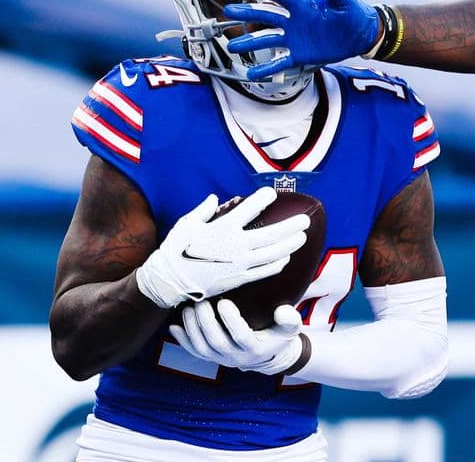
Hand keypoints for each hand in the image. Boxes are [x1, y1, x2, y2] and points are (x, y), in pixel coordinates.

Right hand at [134, 187, 308, 308]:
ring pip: (272, 254)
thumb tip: (215, 198)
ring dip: (290, 245)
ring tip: (302, 238)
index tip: (272, 193)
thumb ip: (204, 209)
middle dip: (290, 226)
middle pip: (271, 234)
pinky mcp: (238, 279)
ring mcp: (239, 264)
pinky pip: (263, 272)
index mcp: (223, 228)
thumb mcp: (187, 223)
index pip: (250, 208)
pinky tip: (286, 259)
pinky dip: (277, 265)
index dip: (264, 198)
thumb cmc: (177, 249)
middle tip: (305, 220)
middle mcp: (235, 245)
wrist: (169, 282)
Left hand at [170, 300, 307, 375]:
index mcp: (255, 349)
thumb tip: (281, 311)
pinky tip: (174, 327)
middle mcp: (236, 357)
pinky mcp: (212, 358)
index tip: (224, 301)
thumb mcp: (291, 328)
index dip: (231, 320)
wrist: (268, 356)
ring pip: (202, 348)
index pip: (241, 336)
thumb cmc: (279, 335)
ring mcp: (222, 359)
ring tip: (188, 309)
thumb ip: (290, 319)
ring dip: (192, 329)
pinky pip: (194, 352)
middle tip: (200, 301)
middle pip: (216, 341)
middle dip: (205, 321)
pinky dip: (183, 341)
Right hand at [224, 0, 381, 79]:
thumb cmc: (353, 13)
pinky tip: (252, 73)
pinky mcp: (300, 54)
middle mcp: (294, 21)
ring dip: (250, 43)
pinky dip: (266, 68)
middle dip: (247, 13)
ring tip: (232, 46)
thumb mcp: (346, 2)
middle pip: (266, 16)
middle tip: (228, 11)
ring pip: (268, 40)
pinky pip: (280, 62)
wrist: (361, 35)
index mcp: (303, 6)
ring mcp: (295, 38)